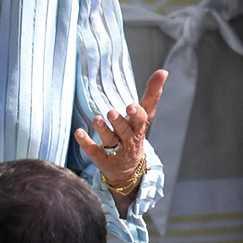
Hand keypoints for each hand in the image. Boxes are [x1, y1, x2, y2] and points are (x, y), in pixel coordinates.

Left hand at [75, 69, 168, 185]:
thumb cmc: (135, 134)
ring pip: (110, 140)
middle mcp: (129, 139)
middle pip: (126, 131)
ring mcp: (116, 151)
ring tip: (97, 119)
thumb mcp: (144, 116)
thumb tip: (163, 71)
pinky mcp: (103, 159)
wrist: (129, 170)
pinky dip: (86, 143)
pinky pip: (94, 151)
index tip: (132, 106)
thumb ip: (152, 94)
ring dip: (103, 130)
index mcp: (139, 128)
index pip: (143, 119)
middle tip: (112, 112)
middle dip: (120, 122)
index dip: (137, 113)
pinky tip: (79, 132)